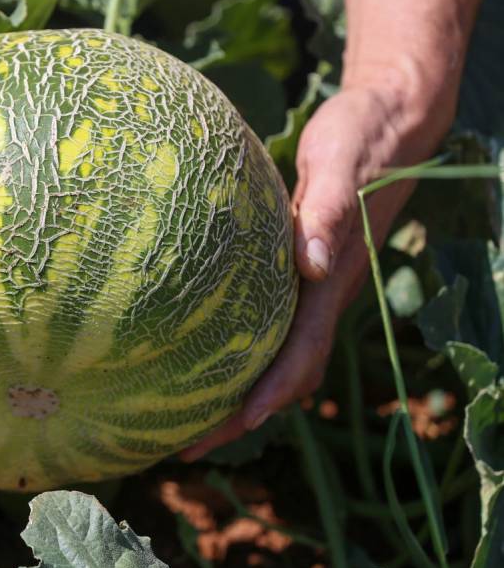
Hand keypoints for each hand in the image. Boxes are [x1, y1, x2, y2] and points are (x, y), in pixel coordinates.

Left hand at [181, 75, 454, 460]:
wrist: (386, 123)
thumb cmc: (359, 138)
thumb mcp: (340, 164)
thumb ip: (330, 211)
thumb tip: (313, 266)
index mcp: (331, 281)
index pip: (300, 353)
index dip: (270, 394)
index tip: (234, 426)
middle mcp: (320, 293)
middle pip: (283, 371)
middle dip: (239, 414)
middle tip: (185, 445)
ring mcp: (310, 286)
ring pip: (275, 354)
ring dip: (235, 391)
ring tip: (181, 418)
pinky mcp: (295, 270)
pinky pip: (267, 324)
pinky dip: (236, 351)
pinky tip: (195, 351)